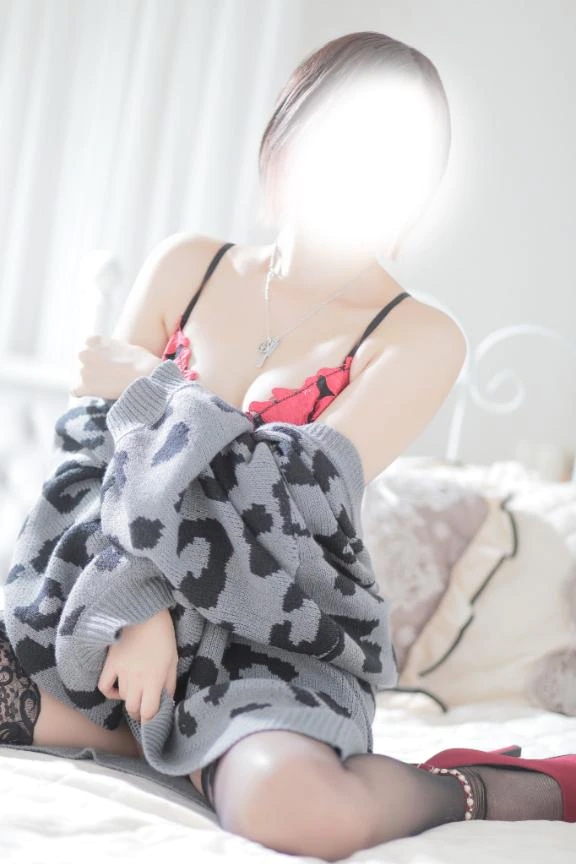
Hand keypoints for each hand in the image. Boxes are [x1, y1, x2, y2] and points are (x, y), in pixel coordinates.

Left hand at [69, 335, 161, 399]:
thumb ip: (113, 349)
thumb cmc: (142, 362)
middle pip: (82, 361)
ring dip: (90, 381)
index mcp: (94, 340)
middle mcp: (84, 353)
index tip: (106, 363)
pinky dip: (82, 393)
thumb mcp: (127, 347)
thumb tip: (114, 358)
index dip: (97, 356)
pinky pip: (76, 391)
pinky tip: (93, 394)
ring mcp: (82, 370)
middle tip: (107, 376)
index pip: (88, 346)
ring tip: (106, 386)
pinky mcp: (84, 386)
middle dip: (91, 368)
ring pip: (81, 377)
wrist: (146, 377)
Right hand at [97, 608, 177, 722]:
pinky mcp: (110, 663)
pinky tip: (117, 687)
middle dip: (139, 712)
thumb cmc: (163, 635)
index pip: (149, 712)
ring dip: (129, 697)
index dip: (151, 719)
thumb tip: (166, 701)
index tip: (154, 716)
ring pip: (121, 698)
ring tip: (136, 688)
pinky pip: (103, 686)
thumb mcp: (173, 660)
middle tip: (144, 706)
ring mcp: (121, 671)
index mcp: (155, 679)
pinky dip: (109, 691)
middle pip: (133, 709)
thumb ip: (169, 684)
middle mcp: (137, 679)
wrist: (145, 612)